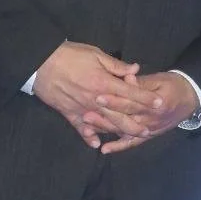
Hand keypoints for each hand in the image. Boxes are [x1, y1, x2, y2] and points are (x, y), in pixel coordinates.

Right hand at [31, 42, 162, 148]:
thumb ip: (116, 65)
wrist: (41, 63)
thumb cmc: (70, 55)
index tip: (159, 104)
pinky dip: (88, 137)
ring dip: (118, 132)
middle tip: (149, 131)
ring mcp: (82, 109)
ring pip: (104, 124)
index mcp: (104, 83)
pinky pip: (80, 128)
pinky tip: (96, 145)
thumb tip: (135, 70)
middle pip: (120, 115)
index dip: (146, 99)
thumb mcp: (96, 55)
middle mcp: (96, 100)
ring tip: (130, 138)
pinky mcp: (68, 113)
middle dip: (135, 123)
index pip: (130, 93)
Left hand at [93, 72, 199, 154]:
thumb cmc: (173, 85)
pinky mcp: (148, 136)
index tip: (98, 95)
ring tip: (88, 127)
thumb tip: (127, 78)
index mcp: (155, 104)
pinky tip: (104, 149)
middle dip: (104, 116)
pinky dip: (118, 147)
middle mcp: (151, 120)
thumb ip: (141, 82)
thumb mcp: (160, 79)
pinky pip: (132, 143)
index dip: (114, 99)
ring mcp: (149, 130)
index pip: (131, 102)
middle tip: (86, 113)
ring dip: (106, 130)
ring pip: (125, 131)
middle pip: (125, 118)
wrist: (191, 99)